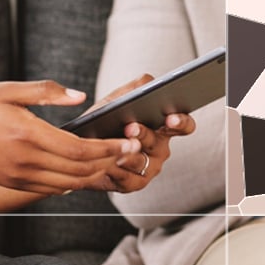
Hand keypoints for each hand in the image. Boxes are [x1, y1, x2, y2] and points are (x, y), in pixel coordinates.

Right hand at [0, 81, 138, 195]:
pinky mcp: (14, 183)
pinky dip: (73, 181)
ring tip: (113, 160)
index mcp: (28, 134)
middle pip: (80, 170)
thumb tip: (81, 97)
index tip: (129, 141)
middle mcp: (27, 160)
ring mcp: (20, 176)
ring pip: (69, 182)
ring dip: (95, 173)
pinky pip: (51, 188)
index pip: (80, 149)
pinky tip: (83, 171)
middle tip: (131, 150)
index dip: (109, 148)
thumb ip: (47, 92)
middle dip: (110, 161)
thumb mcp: (8, 90)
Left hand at [83, 74, 198, 193]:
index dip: (180, 122)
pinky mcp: (136, 183)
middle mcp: (160, 147)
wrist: (81, 149)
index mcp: (163, 126)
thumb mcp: (115, 101)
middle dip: (144, 134)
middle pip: (158, 142)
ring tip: (115, 147)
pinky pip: (128, 178)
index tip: (170, 117)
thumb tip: (148, 82)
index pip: (183, 125)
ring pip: (141, 160)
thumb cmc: (104, 122)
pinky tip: (108, 163)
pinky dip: (116, 169)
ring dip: (127, 153)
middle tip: (131, 127)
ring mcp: (150, 166)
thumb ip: (133, 89)